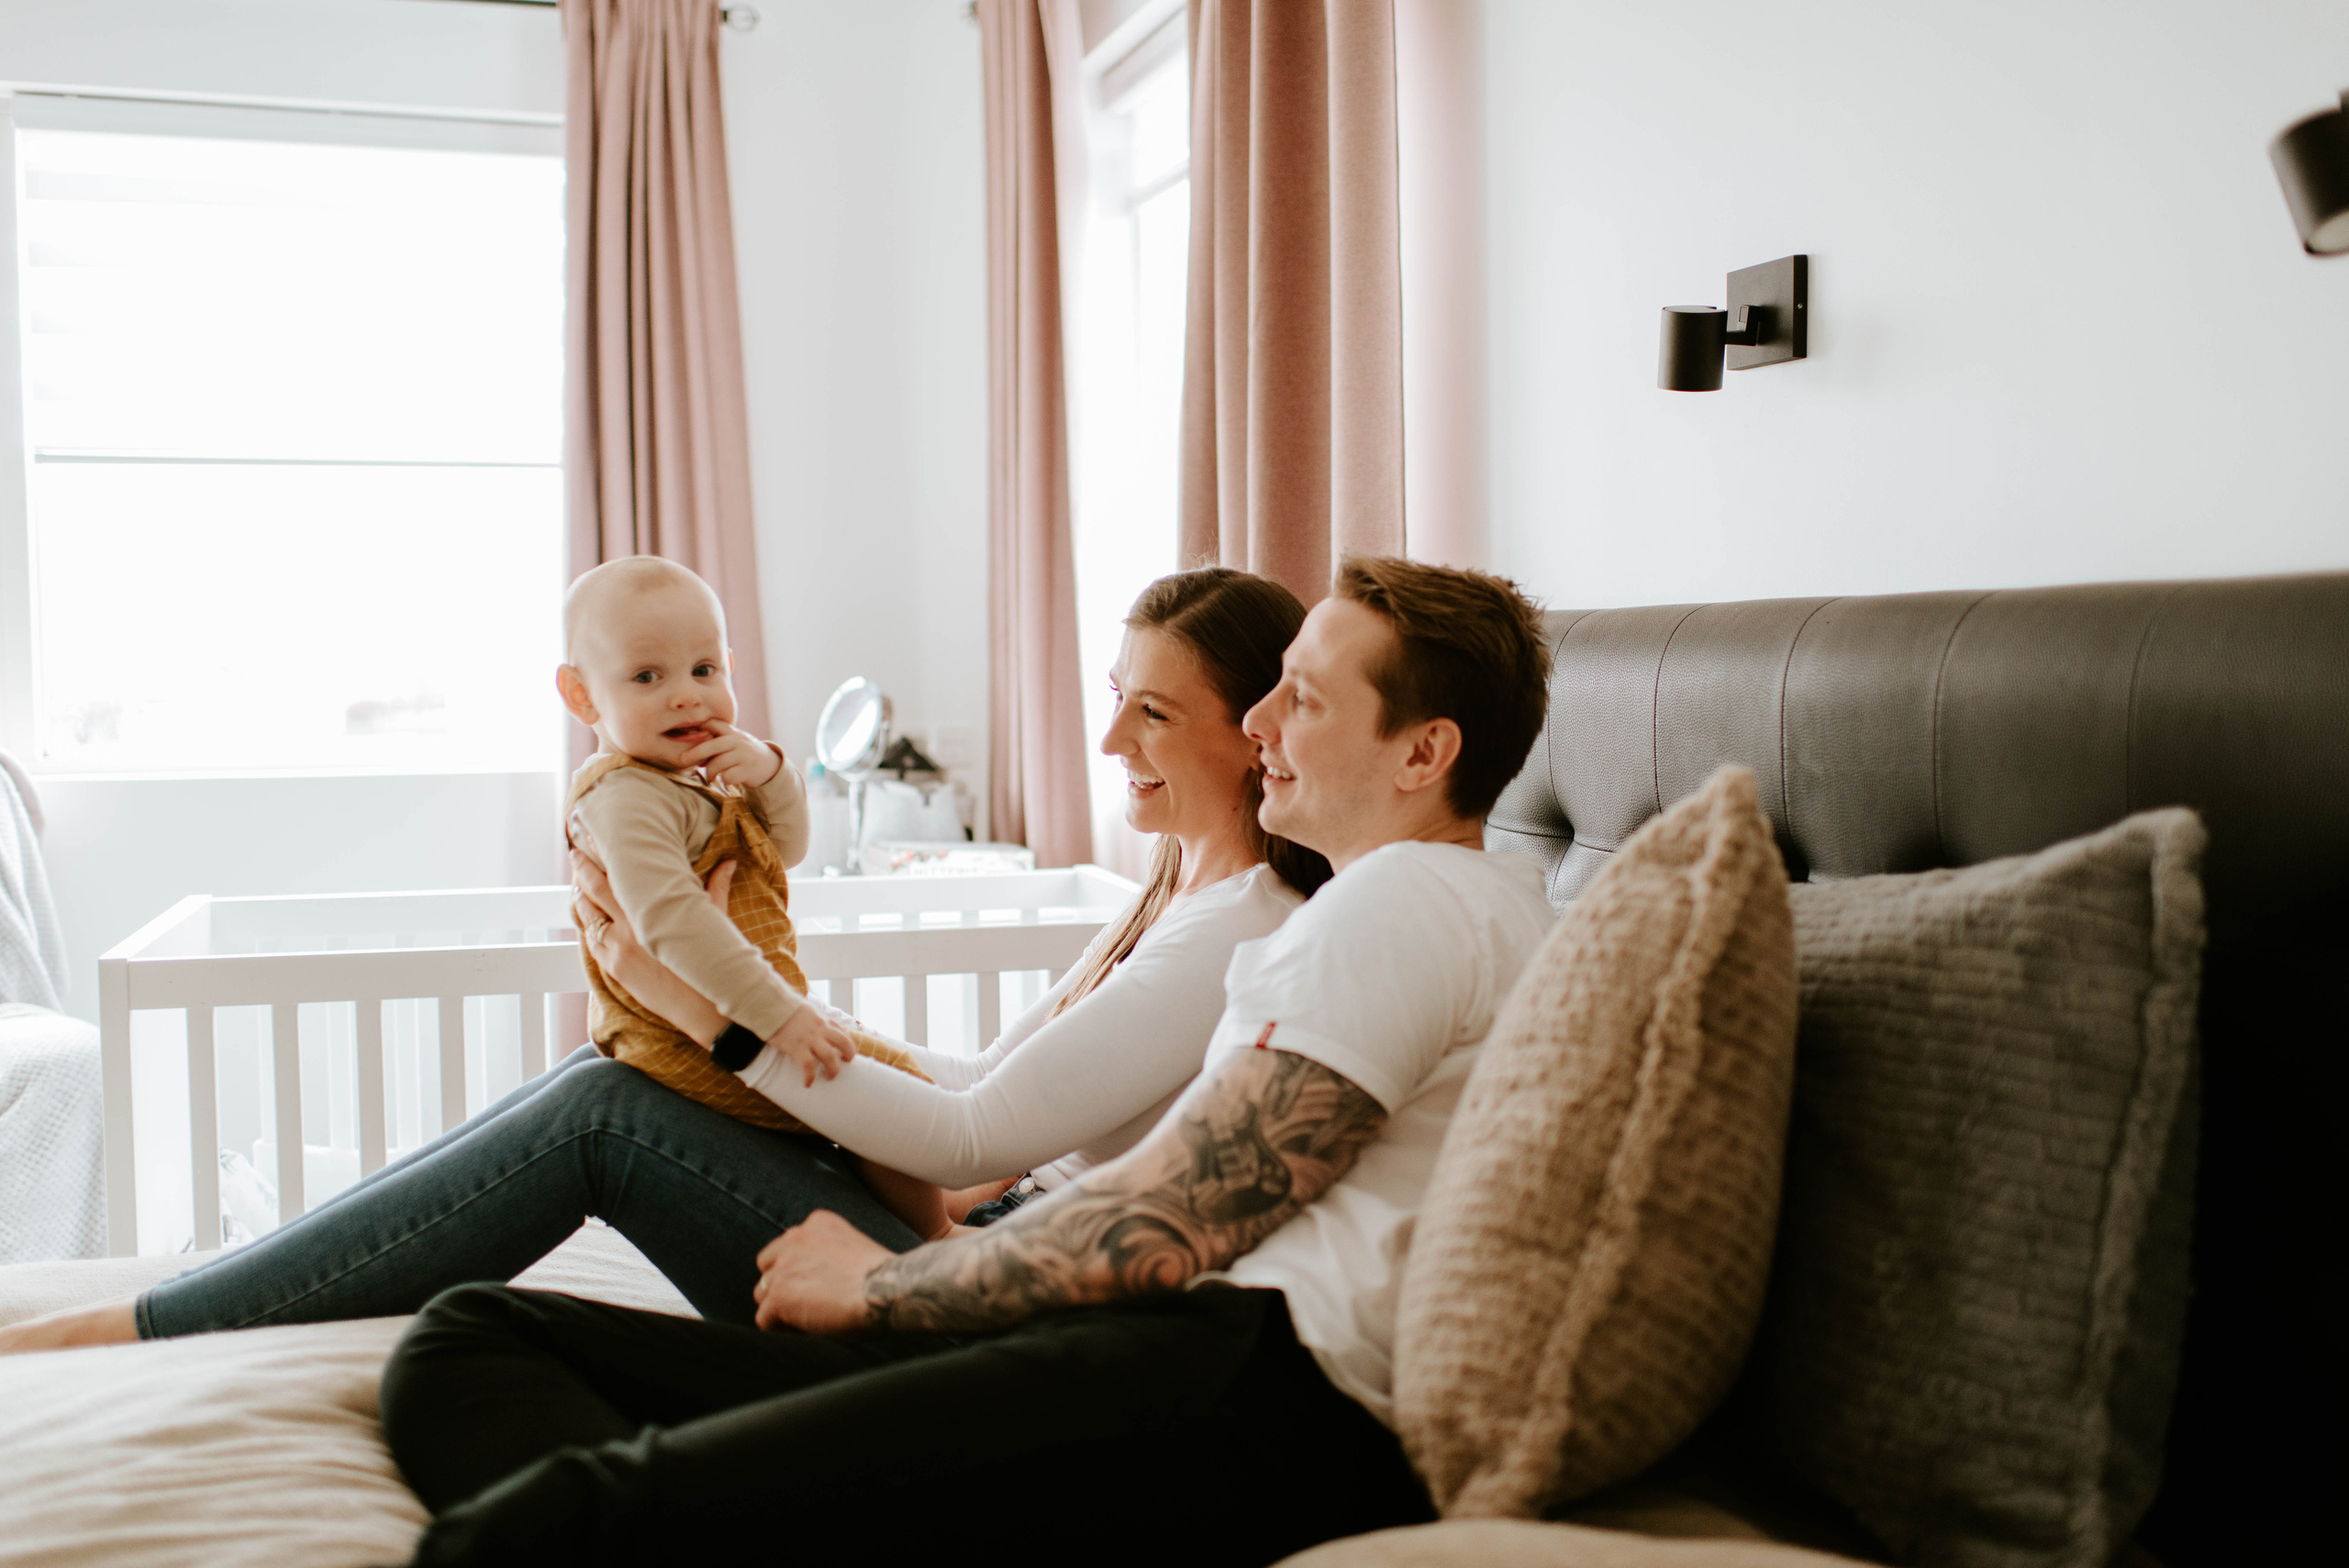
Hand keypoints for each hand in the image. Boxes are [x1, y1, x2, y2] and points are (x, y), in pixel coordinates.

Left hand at [569, 832, 734, 1046]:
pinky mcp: (615, 969)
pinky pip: (592, 941)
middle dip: (583, 868)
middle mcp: (629, 928)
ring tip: (578, 881)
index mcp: (652, 911)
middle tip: (576, 851)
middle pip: (594, 890)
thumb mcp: (716, 922)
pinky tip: (588, 916)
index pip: (619, 873)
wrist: (707, 1011)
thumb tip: (728, 862)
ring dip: (581, 896)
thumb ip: (716, 889)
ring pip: (588, 916)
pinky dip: (587, 924)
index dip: (603, 852)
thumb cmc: (714, 965)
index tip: (593, 833)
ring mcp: (617, 950)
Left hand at [683, 719, 782, 789]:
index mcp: (731, 732)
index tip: (684, 734)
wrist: (768, 764)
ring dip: (710, 773)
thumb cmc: (741, 753)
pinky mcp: (748, 770)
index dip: (698, 727)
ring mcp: (744, 755)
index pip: (713, 724)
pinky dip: (723, 780)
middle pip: (713, 745)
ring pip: (719, 763)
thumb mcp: (731, 741)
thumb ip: (714, 740)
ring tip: (709, 777)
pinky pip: (728, 776)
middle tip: (682, 760)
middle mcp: (737, 741)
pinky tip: (722, 781)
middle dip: (695, 752)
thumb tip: (687, 746)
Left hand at [753, 1211, 895, 1332]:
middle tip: (809, 1304)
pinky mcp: (779, 1295)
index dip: (800, 1271)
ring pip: (763, 1293)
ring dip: (782, 1308)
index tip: (821, 1286)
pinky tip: (811, 1329)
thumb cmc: (884, 1278)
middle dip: (783, 1285)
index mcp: (818, 1222)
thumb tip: (814, 1280)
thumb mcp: (854, 1248)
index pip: (788, 1247)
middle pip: (768, 1267)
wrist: (890, 1289)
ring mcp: (784, 1266)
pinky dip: (784, 1329)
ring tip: (812, 1319)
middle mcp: (796, 1237)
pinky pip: (765, 1319)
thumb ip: (827, 1253)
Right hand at [766, 1003, 856, 1087]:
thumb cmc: (781, 1006)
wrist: (768, 1004)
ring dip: (833, 1070)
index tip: (845, 1050)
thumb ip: (809, 1016)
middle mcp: (819, 1028)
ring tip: (829, 1077)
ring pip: (829, 1057)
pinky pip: (808, 1066)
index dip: (846, 1041)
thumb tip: (809, 1019)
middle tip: (846, 1062)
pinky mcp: (796, 1047)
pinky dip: (809, 1077)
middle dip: (849, 1054)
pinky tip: (807, 1084)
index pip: (840, 1030)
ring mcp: (809, 1038)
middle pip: (843, 1042)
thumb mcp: (802, 1008)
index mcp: (820, 1019)